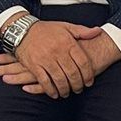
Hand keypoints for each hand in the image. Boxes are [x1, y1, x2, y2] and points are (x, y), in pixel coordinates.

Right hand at [0, 26, 120, 94]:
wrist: (22, 30)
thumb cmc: (46, 29)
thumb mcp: (66, 27)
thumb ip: (82, 31)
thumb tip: (98, 32)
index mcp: (68, 42)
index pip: (83, 62)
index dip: (88, 75)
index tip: (89, 82)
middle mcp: (58, 51)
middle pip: (73, 73)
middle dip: (77, 84)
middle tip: (79, 89)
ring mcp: (45, 59)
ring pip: (60, 79)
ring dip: (65, 89)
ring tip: (67, 93)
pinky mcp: (34, 65)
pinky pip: (44, 81)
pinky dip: (50, 90)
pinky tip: (54, 94)